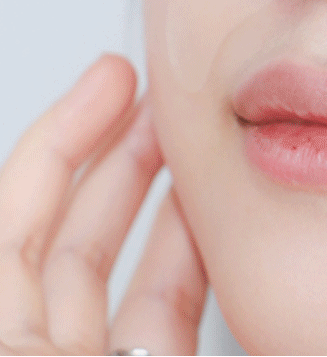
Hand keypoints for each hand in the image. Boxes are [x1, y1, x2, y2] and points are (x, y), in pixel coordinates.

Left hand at [0, 55, 206, 354]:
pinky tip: (221, 214)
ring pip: (125, 271)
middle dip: (118, 149)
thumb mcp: (15, 339)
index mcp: (1, 340)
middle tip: (161, 93)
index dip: (59, 138)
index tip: (110, 79)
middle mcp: (36, 353)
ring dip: (168, 195)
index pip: (12, 221)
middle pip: (68, 235)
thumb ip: (22, 251)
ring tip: (200, 140)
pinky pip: (169, 309)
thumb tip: (35, 218)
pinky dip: (197, 254)